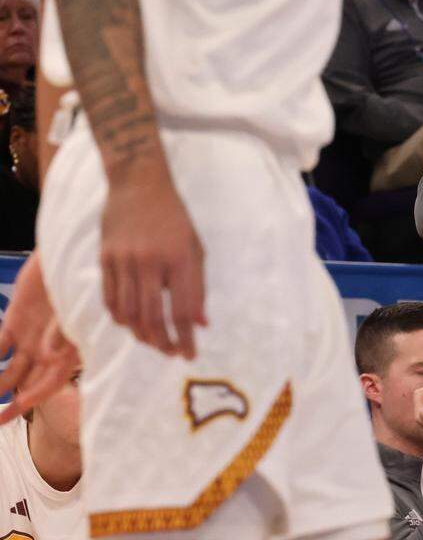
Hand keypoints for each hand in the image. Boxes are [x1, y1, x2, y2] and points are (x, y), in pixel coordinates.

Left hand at [0, 253, 79, 422]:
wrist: (72, 251)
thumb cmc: (84, 278)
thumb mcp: (79, 306)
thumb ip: (62, 331)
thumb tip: (47, 355)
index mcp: (70, 350)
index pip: (48, 383)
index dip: (28, 401)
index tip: (6, 415)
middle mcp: (50, 349)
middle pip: (25, 383)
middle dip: (7, 402)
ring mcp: (31, 336)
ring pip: (8, 370)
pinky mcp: (15, 321)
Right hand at [101, 166, 205, 358]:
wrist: (138, 184)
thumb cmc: (174, 218)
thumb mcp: (195, 248)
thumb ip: (198, 286)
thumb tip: (200, 324)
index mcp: (180, 258)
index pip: (182, 309)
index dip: (186, 337)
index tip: (191, 354)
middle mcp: (151, 261)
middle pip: (153, 316)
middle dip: (163, 342)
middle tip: (172, 354)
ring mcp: (124, 260)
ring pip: (128, 312)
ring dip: (141, 335)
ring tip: (154, 342)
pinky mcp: (105, 258)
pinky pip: (110, 299)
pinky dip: (120, 318)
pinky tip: (131, 325)